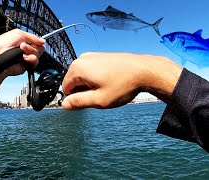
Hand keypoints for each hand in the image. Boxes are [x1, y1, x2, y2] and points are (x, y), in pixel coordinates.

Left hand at [0, 29, 44, 110]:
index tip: (33, 42)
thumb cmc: (3, 44)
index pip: (37, 41)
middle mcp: (26, 49)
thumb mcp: (19, 33)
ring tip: (21, 52)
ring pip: (38, 55)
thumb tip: (43, 41)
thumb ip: (33, 37)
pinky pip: (35, 62)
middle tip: (22, 46)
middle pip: (39, 48)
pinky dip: (31, 59)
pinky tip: (24, 58)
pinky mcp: (27, 65)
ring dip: (30, 52)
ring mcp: (27, 57)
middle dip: (32, 47)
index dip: (37, 41)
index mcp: (24, 41)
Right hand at [61, 52, 181, 109]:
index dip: (77, 99)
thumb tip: (64, 104)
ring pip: (83, 77)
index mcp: (78, 68)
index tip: (91, 101)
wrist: (144, 70)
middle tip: (102, 96)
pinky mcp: (101, 56)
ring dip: (92, 86)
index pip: (65, 89)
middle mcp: (82, 59)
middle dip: (84, 91)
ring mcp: (92, 56)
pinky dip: (98, 79)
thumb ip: (78, 102)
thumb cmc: (123, 84)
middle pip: (74, 82)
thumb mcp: (99, 100)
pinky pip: (91, 71)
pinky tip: (111, 82)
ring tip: (108, 88)